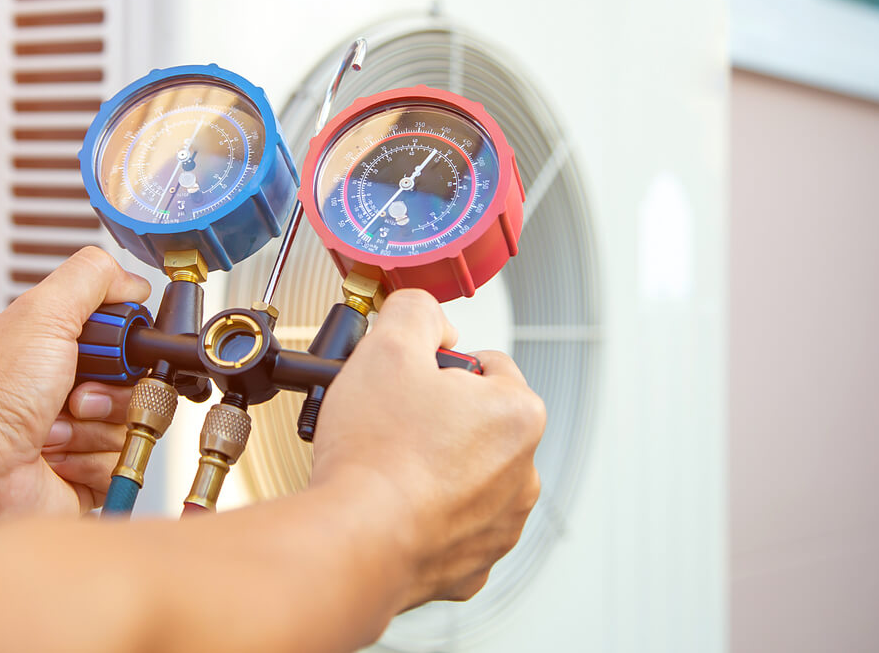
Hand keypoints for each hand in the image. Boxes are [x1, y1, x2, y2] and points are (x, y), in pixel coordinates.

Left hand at [0, 247, 151, 524]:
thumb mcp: (42, 313)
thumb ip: (92, 278)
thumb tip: (134, 281)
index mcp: (60, 348)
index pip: (127, 341)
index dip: (126, 348)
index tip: (108, 351)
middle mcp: (68, 390)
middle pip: (138, 385)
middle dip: (111, 392)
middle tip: (74, 393)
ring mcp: (77, 435)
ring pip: (130, 428)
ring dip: (93, 430)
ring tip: (51, 431)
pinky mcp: (83, 477)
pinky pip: (118, 467)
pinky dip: (90, 465)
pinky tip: (53, 459)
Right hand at [310, 289, 545, 607]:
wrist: (354, 541)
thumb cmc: (376, 455)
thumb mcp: (389, 345)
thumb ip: (416, 310)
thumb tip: (427, 315)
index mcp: (518, 415)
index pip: (486, 365)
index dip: (439, 365)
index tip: (409, 380)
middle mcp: (523, 474)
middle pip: (476, 423)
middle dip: (437, 418)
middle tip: (391, 421)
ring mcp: (500, 525)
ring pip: (464, 476)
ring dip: (432, 468)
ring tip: (386, 464)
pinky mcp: (471, 567)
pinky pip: (448, 526)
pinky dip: (422, 516)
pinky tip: (390, 506)